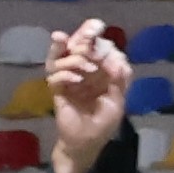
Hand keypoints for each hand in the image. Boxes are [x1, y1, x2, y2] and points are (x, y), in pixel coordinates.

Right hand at [42, 22, 125, 168]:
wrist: (86, 143)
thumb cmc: (103, 122)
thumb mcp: (117, 101)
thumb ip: (118, 81)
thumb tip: (118, 60)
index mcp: (100, 73)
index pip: (97, 50)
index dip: (98, 39)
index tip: (99, 29)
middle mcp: (82, 73)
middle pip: (77, 49)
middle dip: (82, 38)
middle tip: (88, 32)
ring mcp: (68, 81)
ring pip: (62, 59)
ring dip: (74, 57)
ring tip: (88, 65)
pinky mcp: (57, 92)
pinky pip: (55, 78)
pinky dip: (65, 75)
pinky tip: (76, 80)